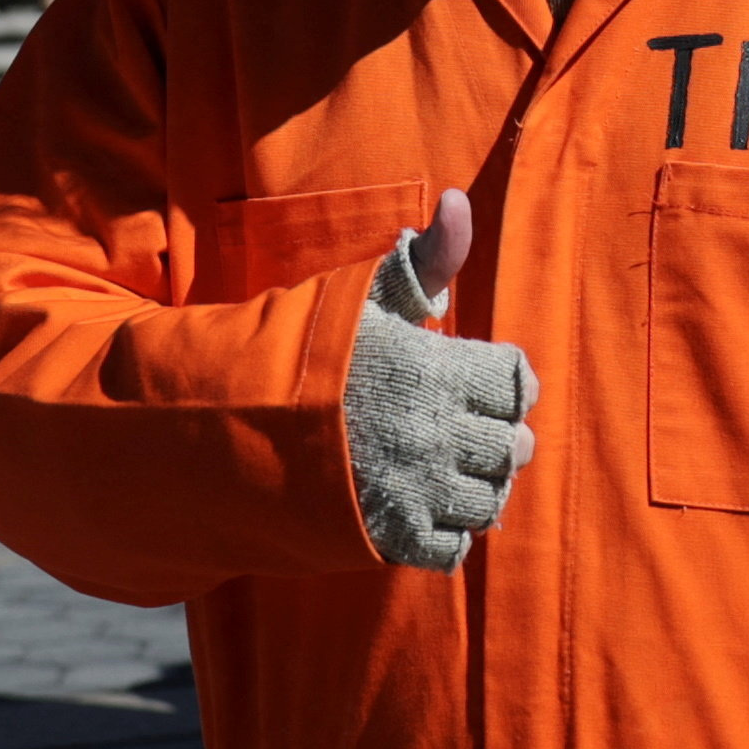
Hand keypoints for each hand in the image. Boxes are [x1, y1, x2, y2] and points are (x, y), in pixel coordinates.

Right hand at [340, 186, 537, 568]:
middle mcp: (434, 431)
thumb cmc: (308, 353)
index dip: (507, 381)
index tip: (485, 381)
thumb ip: (426, 259)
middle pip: (511, 445)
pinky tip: (425, 506)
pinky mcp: (391, 536)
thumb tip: (460, 201)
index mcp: (435, 368)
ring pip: (488, 499)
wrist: (231, 425)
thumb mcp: (366, 297)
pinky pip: (452, 548)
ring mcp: (416, 489)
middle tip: (466, 429)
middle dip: (499, 436)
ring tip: (451, 469)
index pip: (517, 382)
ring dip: (478, 486)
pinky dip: (448, 533)